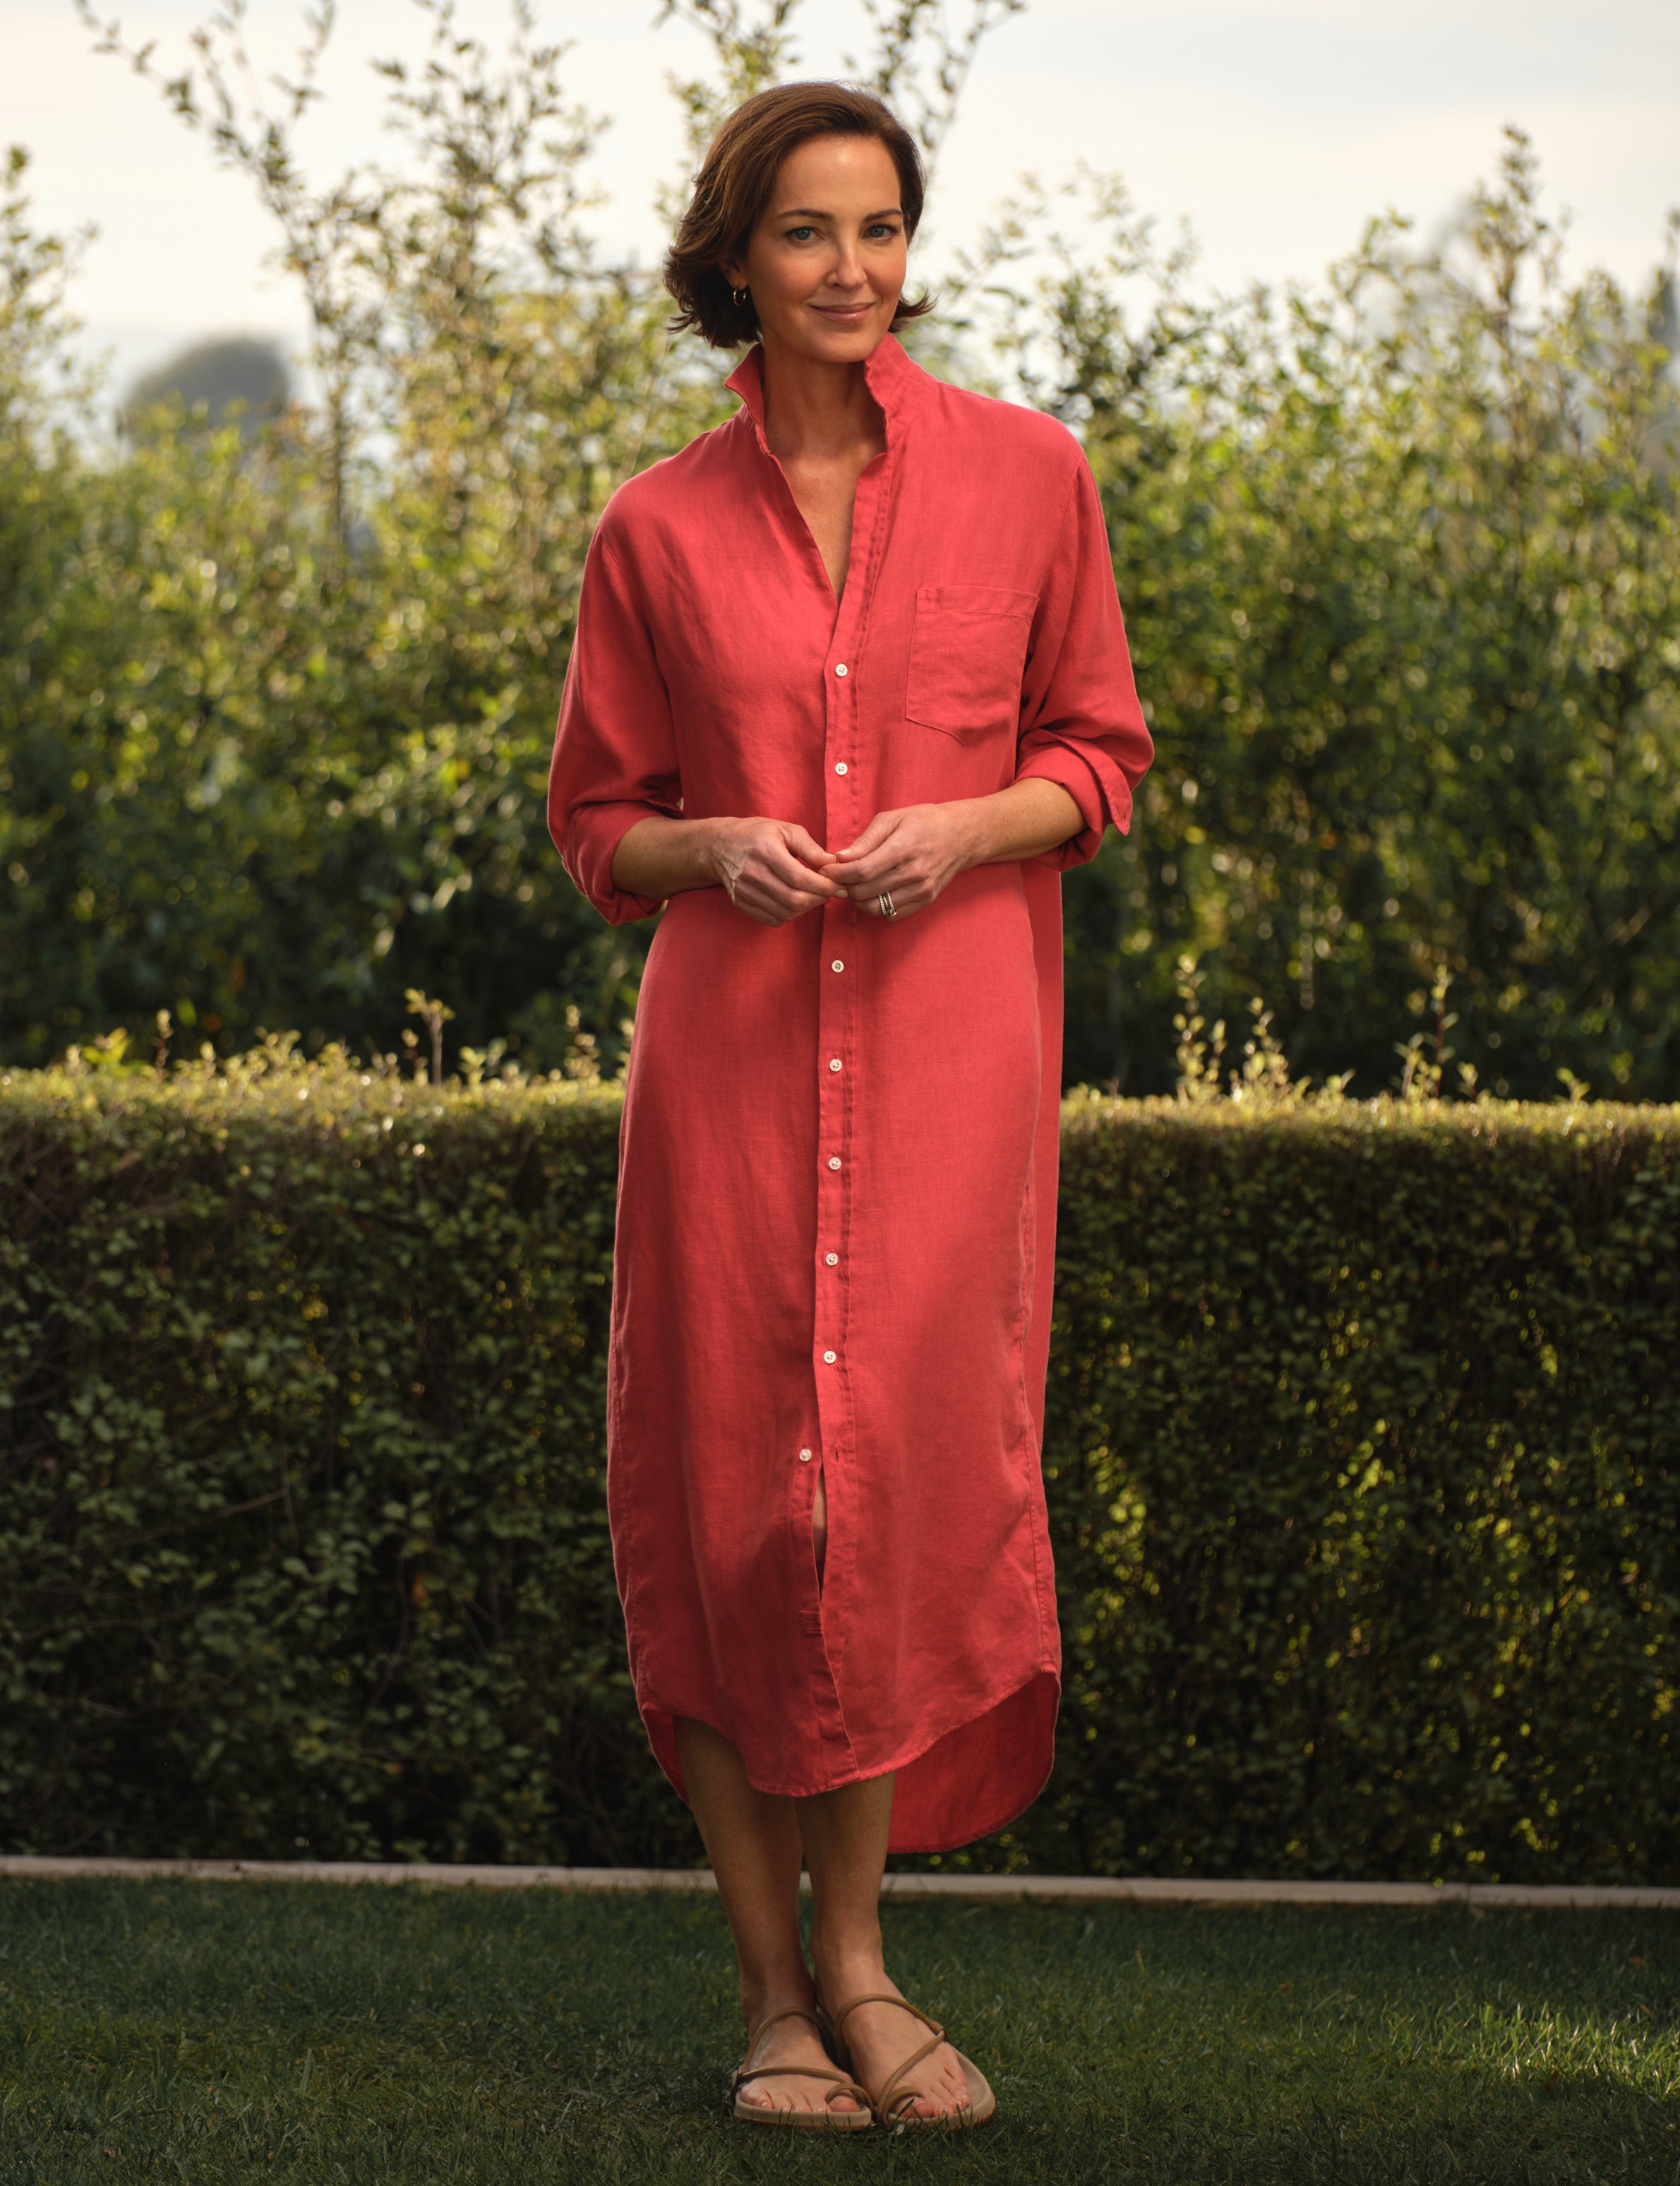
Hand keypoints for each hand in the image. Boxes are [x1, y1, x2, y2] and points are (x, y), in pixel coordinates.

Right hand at [709, 817, 843, 926]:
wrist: (720, 845)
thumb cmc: (758, 834)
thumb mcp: (786, 830)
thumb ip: (811, 848)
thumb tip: (833, 865)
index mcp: (765, 850)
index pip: (799, 878)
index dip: (824, 886)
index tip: (839, 886)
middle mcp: (752, 873)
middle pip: (793, 899)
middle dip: (819, 899)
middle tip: (830, 892)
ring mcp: (744, 891)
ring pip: (785, 913)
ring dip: (806, 909)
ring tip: (814, 896)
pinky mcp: (741, 903)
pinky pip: (772, 919)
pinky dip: (790, 915)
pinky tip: (796, 902)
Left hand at [826, 804, 977, 919]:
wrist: (961, 835)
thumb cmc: (924, 821)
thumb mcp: (893, 818)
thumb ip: (866, 839)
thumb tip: (841, 858)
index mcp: (905, 847)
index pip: (863, 871)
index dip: (839, 874)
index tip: (826, 869)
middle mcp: (915, 872)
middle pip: (866, 891)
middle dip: (844, 886)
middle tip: (835, 877)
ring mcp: (922, 889)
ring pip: (876, 907)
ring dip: (857, 900)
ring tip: (851, 886)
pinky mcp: (926, 899)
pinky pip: (891, 914)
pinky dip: (875, 907)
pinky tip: (870, 894)